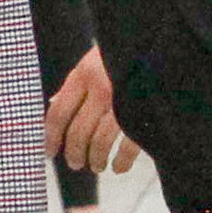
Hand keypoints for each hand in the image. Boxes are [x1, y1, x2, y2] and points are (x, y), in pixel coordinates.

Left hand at [45, 44, 139, 171]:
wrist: (163, 45)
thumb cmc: (124, 54)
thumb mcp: (95, 61)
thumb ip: (76, 83)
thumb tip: (54, 103)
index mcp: (85, 73)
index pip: (59, 112)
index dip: (50, 136)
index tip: (48, 152)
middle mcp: (102, 88)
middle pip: (78, 132)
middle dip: (73, 153)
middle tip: (75, 164)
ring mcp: (124, 103)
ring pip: (100, 142)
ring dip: (95, 160)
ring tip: (96, 166)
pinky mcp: (144, 114)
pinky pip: (128, 146)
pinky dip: (121, 161)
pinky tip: (118, 167)